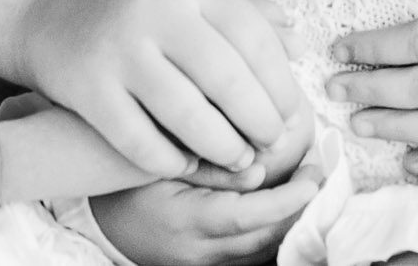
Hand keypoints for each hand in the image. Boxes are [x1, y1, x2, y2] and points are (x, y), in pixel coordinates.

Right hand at [15, 0, 302, 179]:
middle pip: (226, 79)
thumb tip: (299, 42)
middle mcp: (156, 11)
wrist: (41, 1)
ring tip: (239, 159)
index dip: (279, 82)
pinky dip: (168, 159)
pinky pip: (139, 140)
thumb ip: (242, 10)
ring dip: (221, 146)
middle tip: (272, 142)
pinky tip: (185, 163)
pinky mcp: (87, 88)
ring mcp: (119, 50)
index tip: (291, 113)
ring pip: (186, 115)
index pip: (252, 37)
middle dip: (259, 120)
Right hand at [87, 164, 321, 265]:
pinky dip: (270, 234)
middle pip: (263, 239)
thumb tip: (261, 168)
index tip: (314, 176)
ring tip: (309, 185)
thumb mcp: (163, 161)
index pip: (248, 216)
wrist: (97, 219)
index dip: (287, 198)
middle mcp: (196, 252)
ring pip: (259, 252)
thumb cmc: (128, 180)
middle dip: (299, 208)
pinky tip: (285, 208)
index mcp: (186, 222)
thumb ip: (208, 165)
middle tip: (320, 171)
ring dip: (289, 222)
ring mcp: (199, 265)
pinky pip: (246, 257)